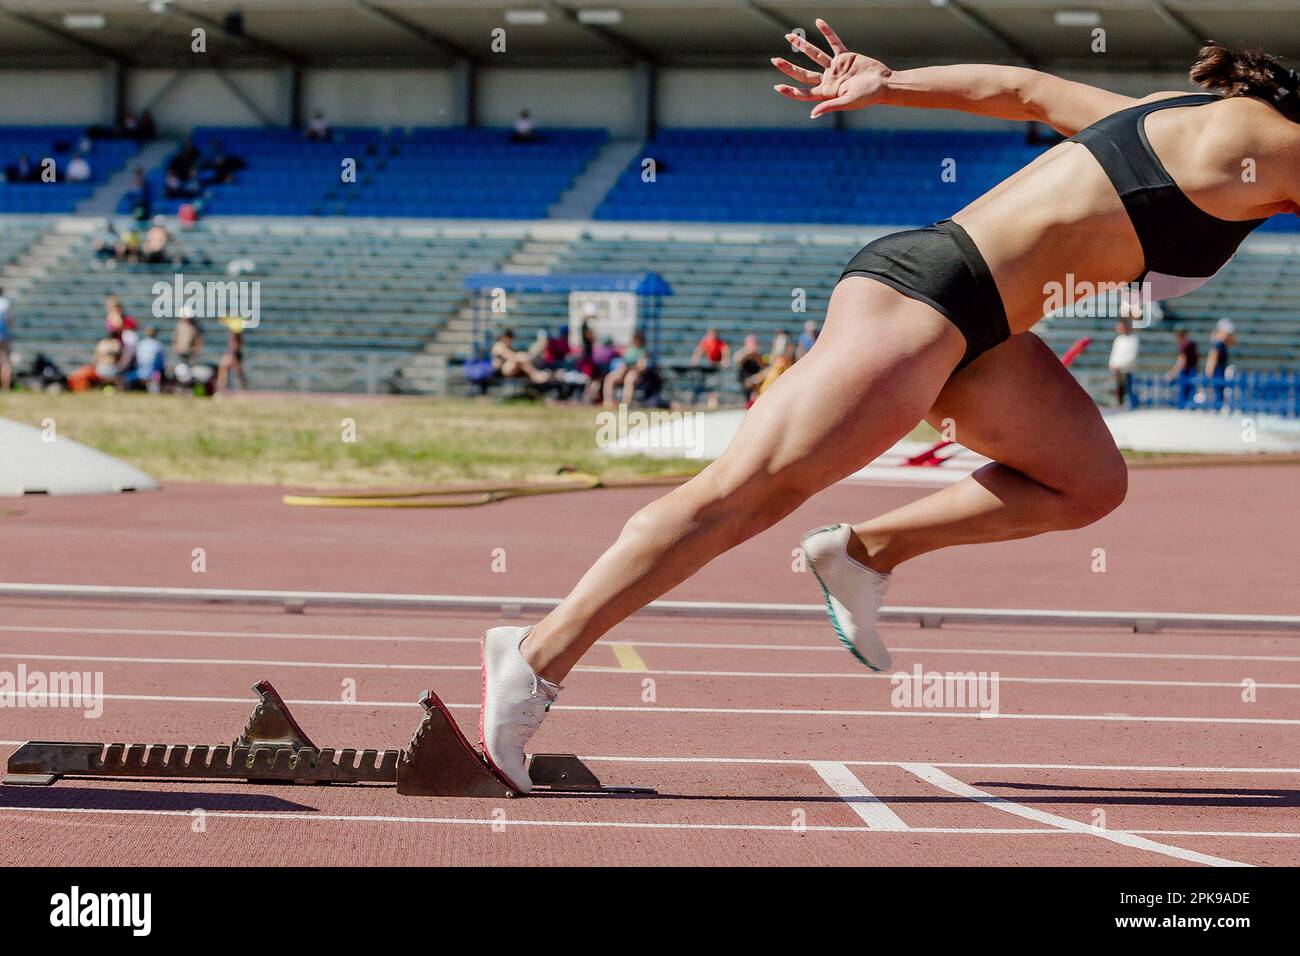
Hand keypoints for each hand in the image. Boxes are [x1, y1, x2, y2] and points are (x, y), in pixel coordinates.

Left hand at [771, 18, 891, 118]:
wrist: (885, 84)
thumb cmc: (868, 96)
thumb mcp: (848, 102)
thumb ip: (829, 106)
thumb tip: (812, 114)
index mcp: (827, 93)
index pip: (804, 92)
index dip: (791, 91)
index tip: (778, 87)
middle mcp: (828, 80)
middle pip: (804, 73)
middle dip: (789, 67)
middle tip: (774, 60)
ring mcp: (835, 67)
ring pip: (814, 55)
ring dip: (802, 45)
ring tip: (789, 36)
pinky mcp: (845, 57)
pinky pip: (834, 42)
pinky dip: (827, 32)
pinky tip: (818, 22)